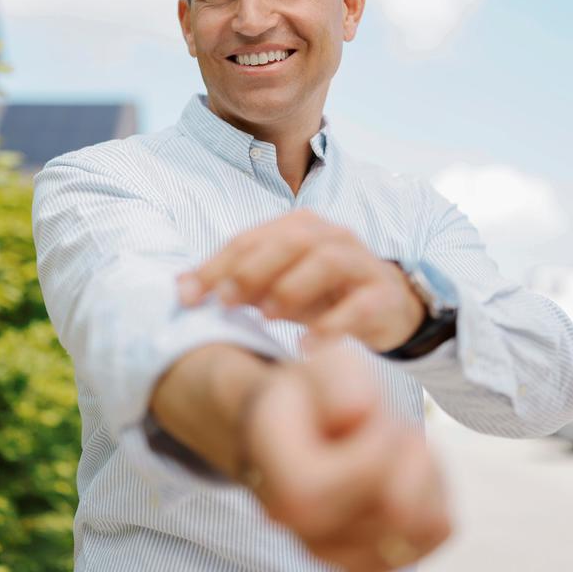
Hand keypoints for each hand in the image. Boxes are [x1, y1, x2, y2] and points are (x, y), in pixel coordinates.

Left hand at [178, 209, 423, 350]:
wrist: (390, 306)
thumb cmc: (324, 294)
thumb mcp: (277, 286)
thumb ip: (237, 284)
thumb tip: (181, 286)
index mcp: (299, 227)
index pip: (251, 238)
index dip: (216, 264)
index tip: (187, 295)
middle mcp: (331, 236)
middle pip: (290, 241)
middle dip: (253, 269)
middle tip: (228, 301)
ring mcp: (361, 262)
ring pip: (328, 261)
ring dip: (293, 287)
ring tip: (268, 316)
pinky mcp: (383, 293)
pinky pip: (360, 304)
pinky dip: (333, 325)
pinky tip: (308, 346)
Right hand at [240, 343, 452, 570]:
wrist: (283, 430)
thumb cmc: (306, 397)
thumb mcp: (318, 366)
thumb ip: (337, 379)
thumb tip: (357, 412)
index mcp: (285, 485)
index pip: (365, 475)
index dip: (381, 436)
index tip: (362, 413)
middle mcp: (306, 532)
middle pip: (398, 506)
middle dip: (406, 451)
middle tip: (383, 424)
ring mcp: (339, 554)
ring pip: (422, 521)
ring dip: (423, 472)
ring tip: (392, 446)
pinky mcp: (372, 559)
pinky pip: (435, 530)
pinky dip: (433, 492)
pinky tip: (403, 469)